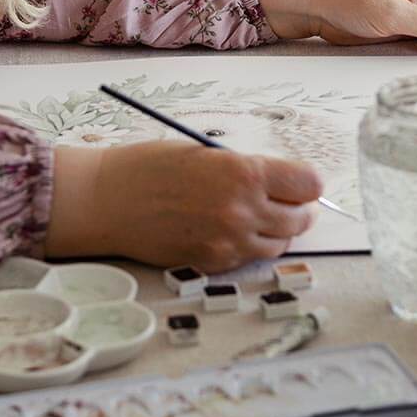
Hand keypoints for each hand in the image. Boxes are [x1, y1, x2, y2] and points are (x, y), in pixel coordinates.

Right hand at [46, 140, 321, 270]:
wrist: (107, 200)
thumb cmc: (150, 167)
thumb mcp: (206, 153)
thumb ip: (245, 170)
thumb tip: (276, 184)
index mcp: (245, 173)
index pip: (308, 184)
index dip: (307, 183)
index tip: (301, 183)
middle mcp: (243, 210)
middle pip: (300, 218)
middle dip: (299, 210)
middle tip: (290, 203)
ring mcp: (229, 241)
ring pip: (279, 244)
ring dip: (277, 232)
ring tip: (262, 218)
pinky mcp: (213, 263)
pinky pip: (248, 258)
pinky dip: (248, 246)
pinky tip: (232, 231)